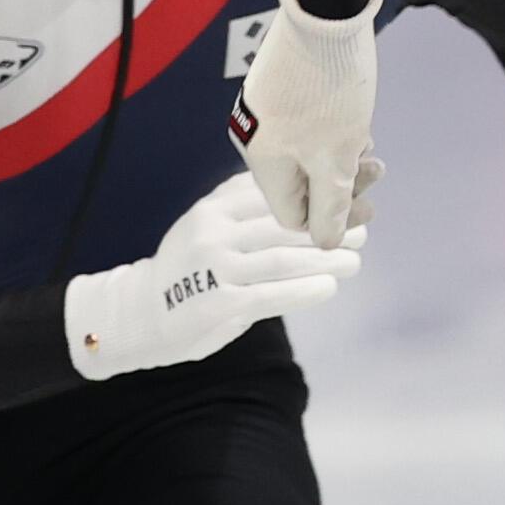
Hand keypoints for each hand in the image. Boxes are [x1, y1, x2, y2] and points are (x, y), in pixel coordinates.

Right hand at [67, 176, 359, 379]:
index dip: (317, 193)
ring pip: (283, 259)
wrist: (141, 312)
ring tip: (354, 261)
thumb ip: (248, 211)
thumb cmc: (190, 268)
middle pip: (284, 225)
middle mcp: (212, 233)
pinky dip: (305, 291)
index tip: (352, 194)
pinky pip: (271, 296)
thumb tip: (311, 192)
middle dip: (330, 227)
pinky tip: (329, 288)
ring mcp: (214, 269)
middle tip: (364, 229)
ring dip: (326, 259)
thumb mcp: (209, 225)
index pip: (274, 193)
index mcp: (214, 208)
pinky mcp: (218, 304)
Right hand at [232, 0, 380, 246]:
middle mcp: (255, 139)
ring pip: (307, 154)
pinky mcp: (277, 89)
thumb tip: (324, 243)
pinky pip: (305, 127)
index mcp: (264, 162)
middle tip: (377, 169)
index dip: (333, 219)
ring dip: (342, 157)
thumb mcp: (338, 156)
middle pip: (302, 184)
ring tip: (369, 141)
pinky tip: (357, 121)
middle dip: (343, 184)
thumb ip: (331, 205)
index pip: (294, 215)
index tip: (369, 207)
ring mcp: (265, 112)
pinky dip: (333, 133)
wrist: (326, 12)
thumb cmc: (332, 90)